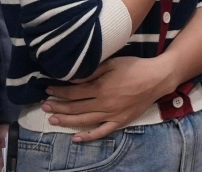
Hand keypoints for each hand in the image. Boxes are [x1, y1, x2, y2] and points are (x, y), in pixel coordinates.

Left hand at [43, 55, 173, 142]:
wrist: (157, 78)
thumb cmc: (135, 67)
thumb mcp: (113, 62)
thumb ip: (92, 71)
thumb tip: (73, 78)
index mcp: (100, 87)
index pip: (73, 92)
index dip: (59, 91)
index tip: (48, 90)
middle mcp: (103, 103)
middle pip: (75, 107)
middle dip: (57, 106)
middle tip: (44, 106)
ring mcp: (111, 114)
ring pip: (84, 120)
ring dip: (66, 120)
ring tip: (52, 119)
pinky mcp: (120, 121)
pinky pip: (102, 132)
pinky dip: (88, 136)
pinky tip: (76, 138)